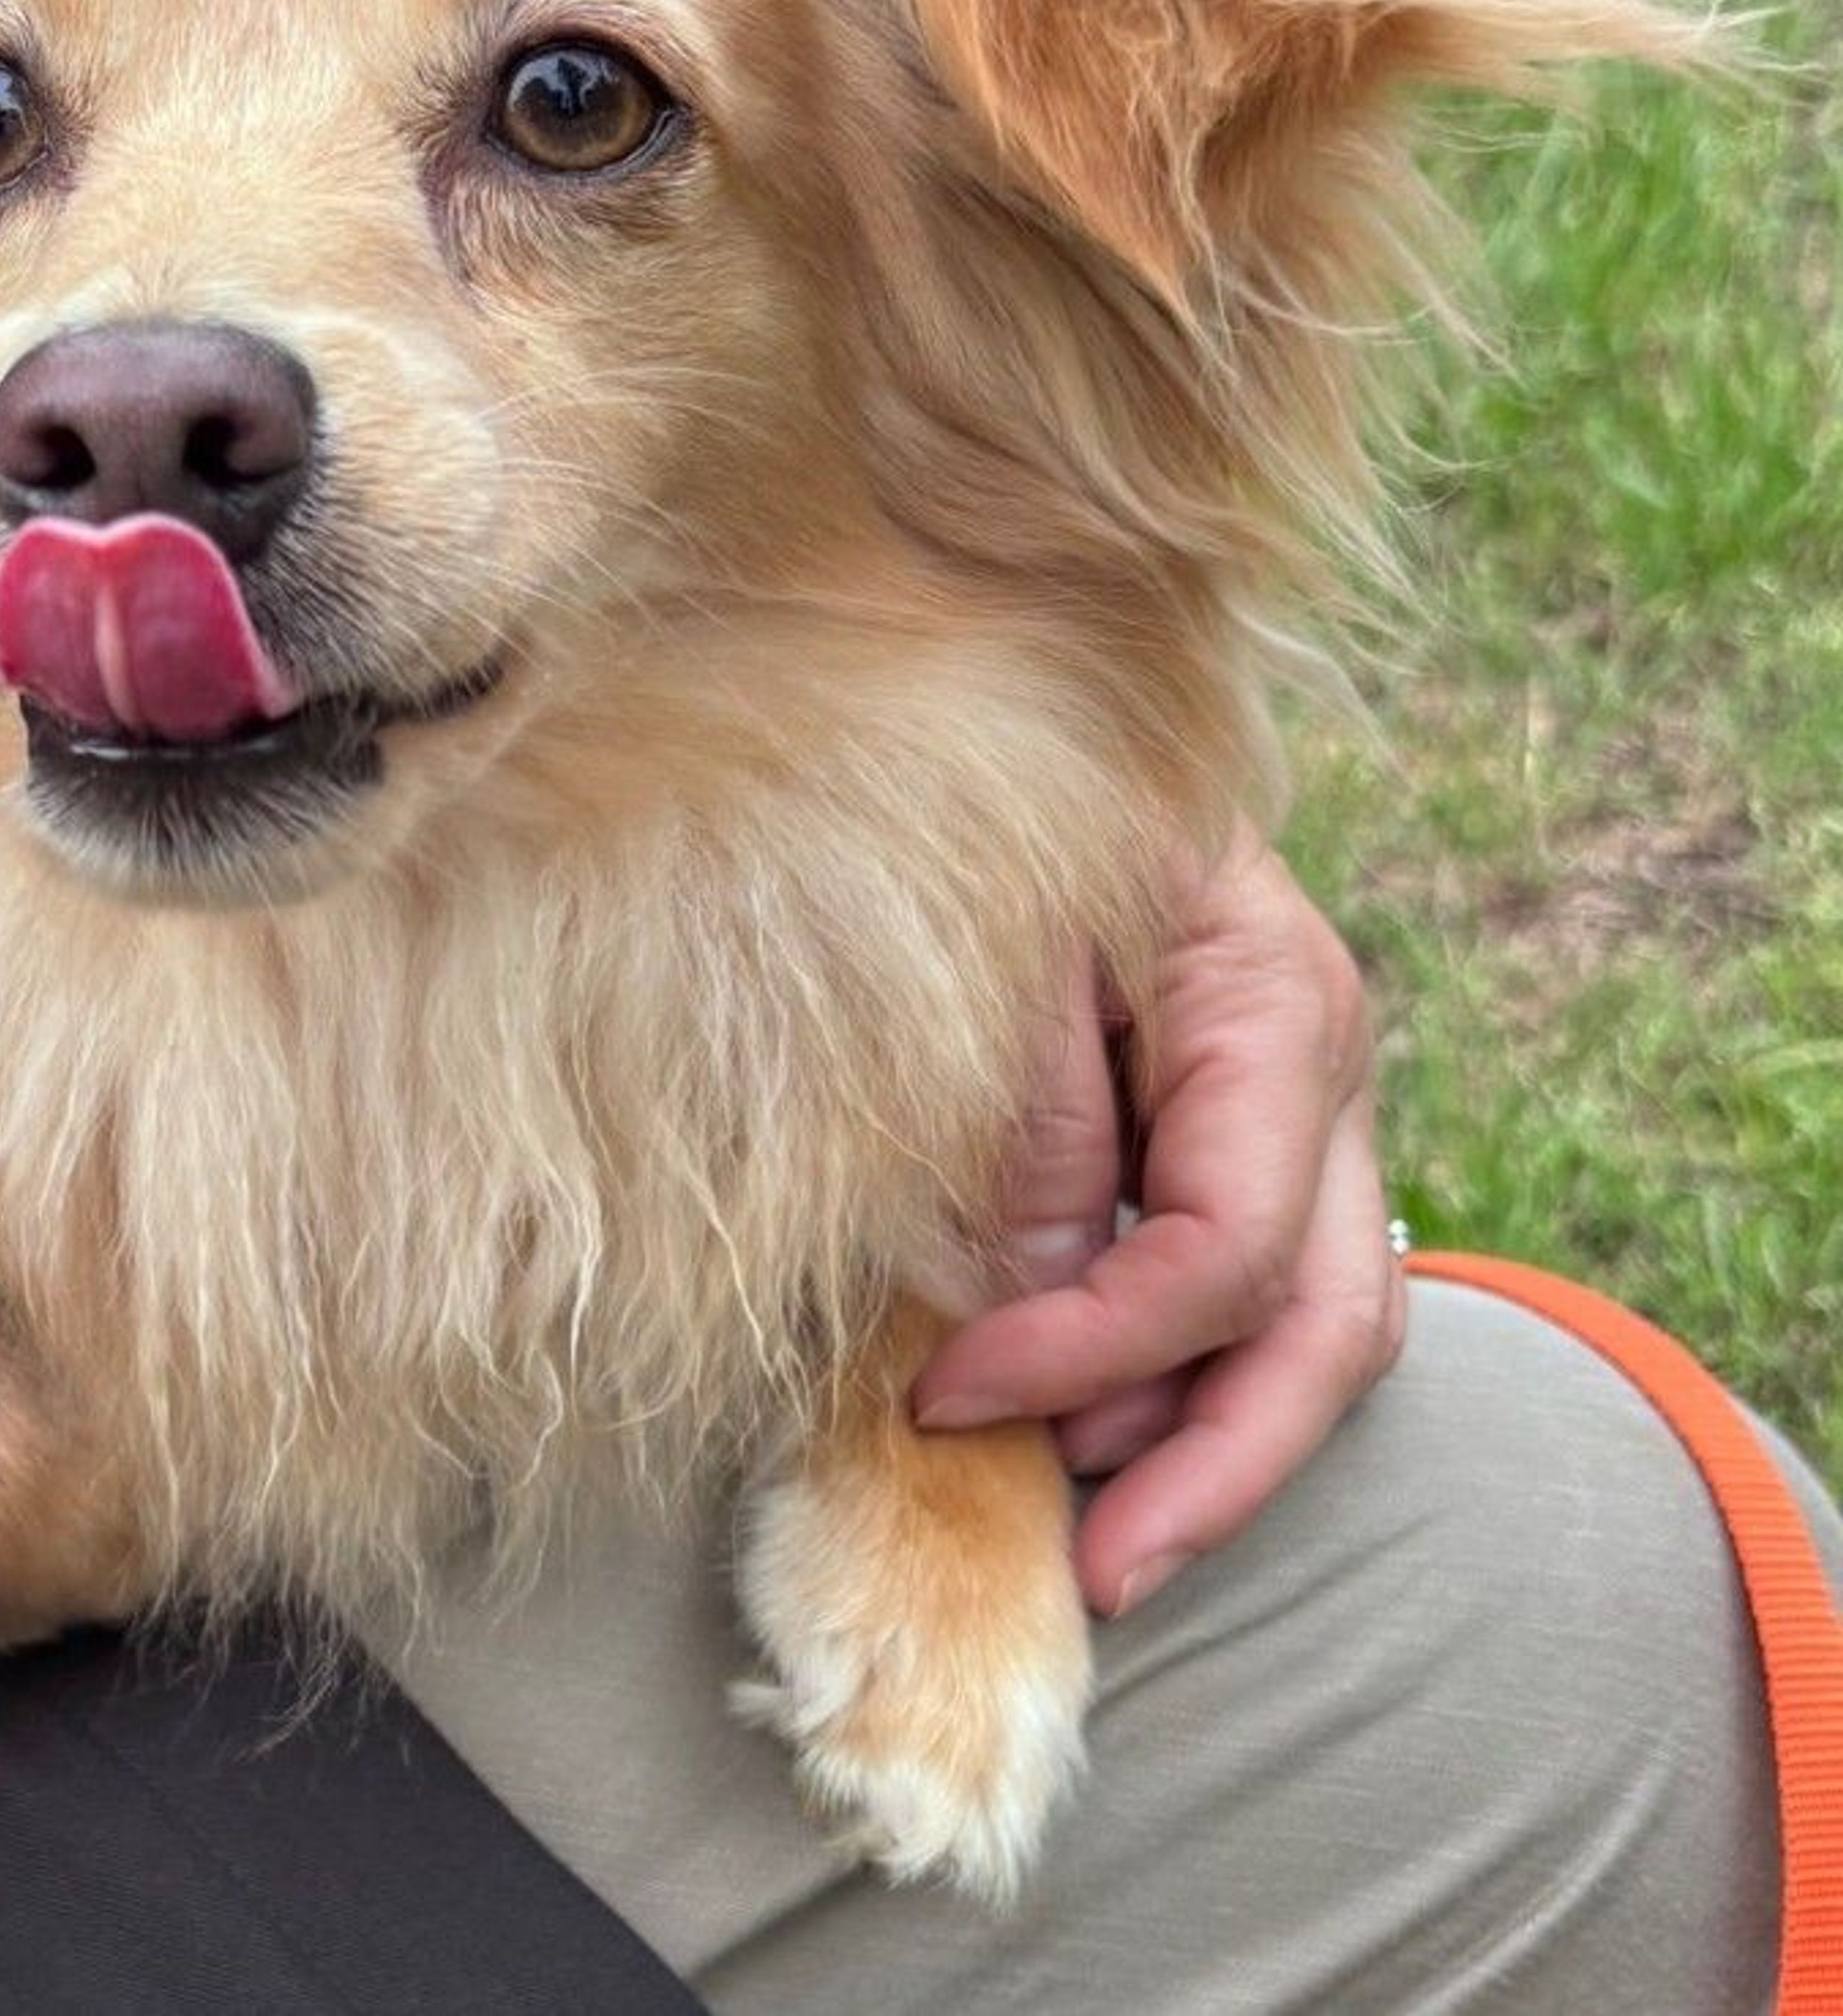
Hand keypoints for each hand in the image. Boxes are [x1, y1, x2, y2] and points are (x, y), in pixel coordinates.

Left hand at [910, 823, 1404, 1618]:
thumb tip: (1026, 1308)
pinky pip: (1272, 1294)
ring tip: (1099, 1536)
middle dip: (1215, 1474)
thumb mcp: (996, 945)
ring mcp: (1311, 1106)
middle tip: (1096, 1576)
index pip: (1220, 1247)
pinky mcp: (1260, 1132)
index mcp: (1271, 1000)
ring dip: (1214, 1448)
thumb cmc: (994, 802)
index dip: (1090, 1349)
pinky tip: (1106, 1436)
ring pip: (1327, 1332)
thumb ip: (1020, 1120)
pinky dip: (1197, 1380)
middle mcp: (1324, 1065)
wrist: (1013, 696)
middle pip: (1325, 1326)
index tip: (945, 1391)